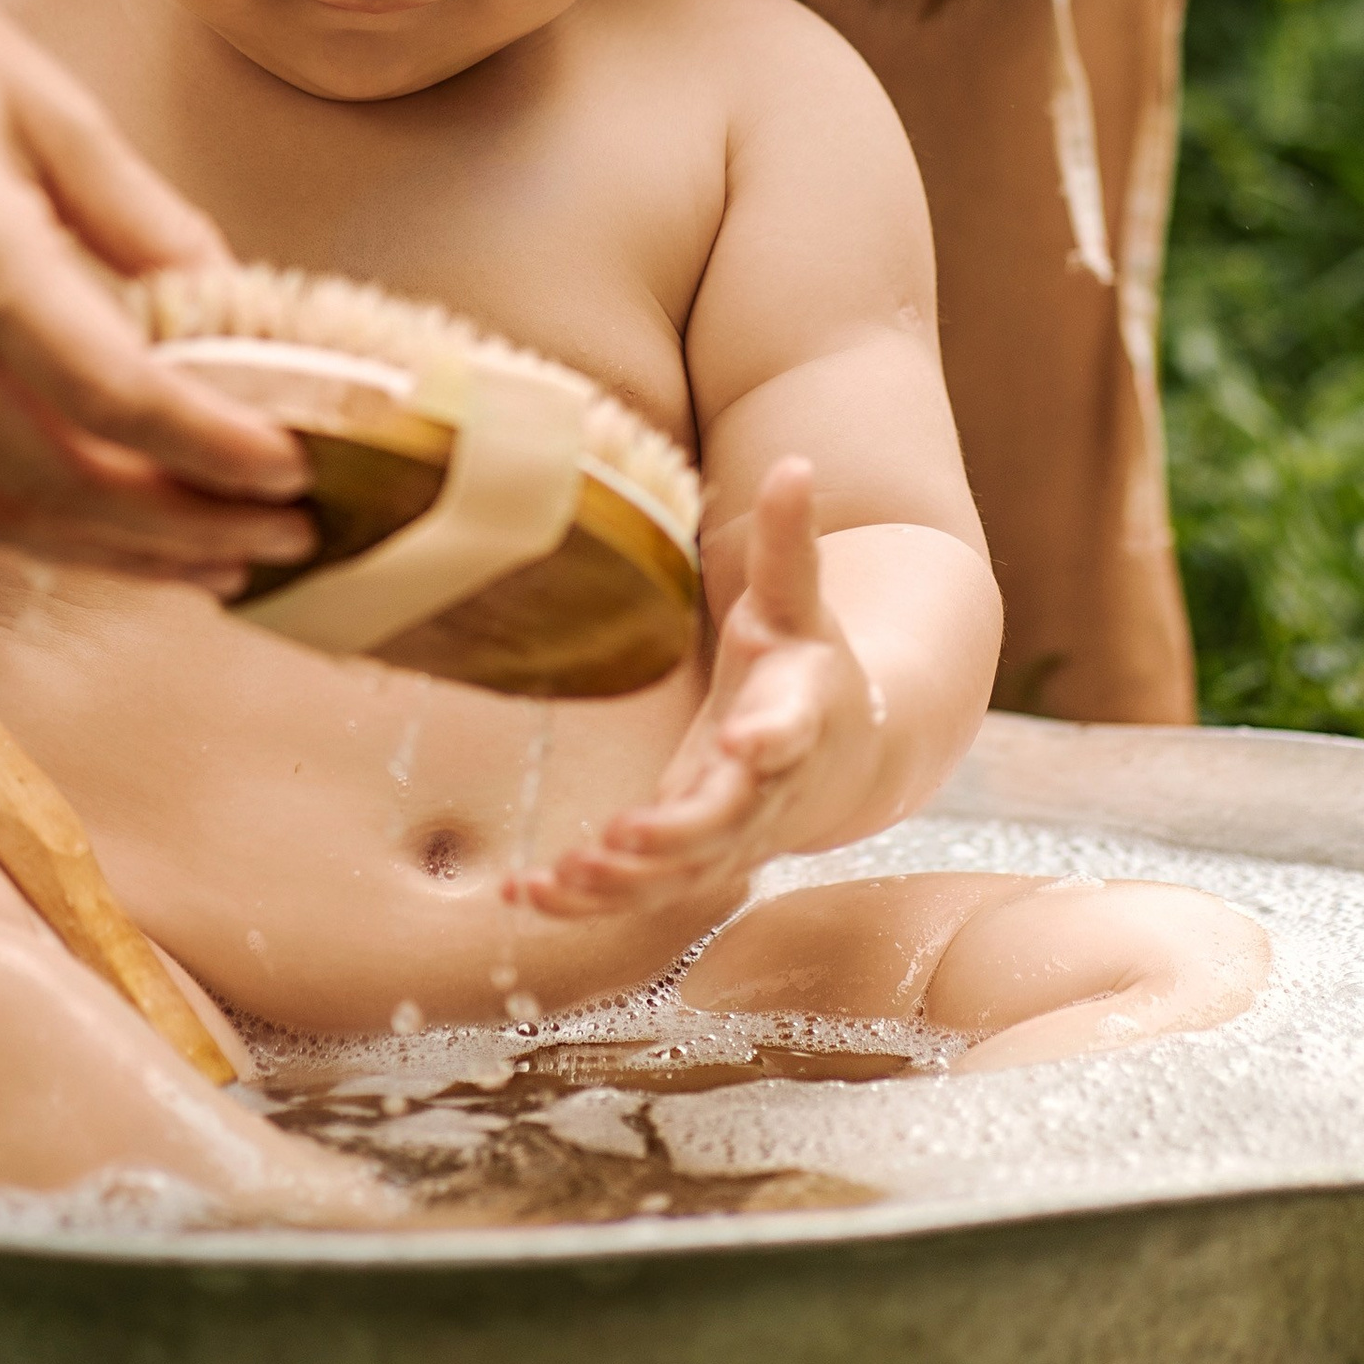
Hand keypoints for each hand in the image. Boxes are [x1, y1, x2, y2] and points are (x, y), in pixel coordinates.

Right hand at [0, 0, 317, 580]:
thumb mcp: (44, 96)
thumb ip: (143, 221)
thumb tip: (240, 318)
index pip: (111, 394)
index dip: (212, 451)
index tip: (293, 473)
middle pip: (54, 484)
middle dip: (181, 530)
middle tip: (280, 538)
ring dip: (112, 554)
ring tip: (214, 557)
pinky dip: (29, 519)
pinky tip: (107, 521)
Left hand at [503, 460, 885, 932]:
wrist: (841, 756)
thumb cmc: (806, 665)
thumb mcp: (799, 604)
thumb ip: (790, 545)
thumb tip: (797, 463)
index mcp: (798, 716)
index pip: (789, 730)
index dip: (769, 740)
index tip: (741, 741)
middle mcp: (767, 790)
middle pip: (728, 823)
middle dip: (677, 835)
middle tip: (623, 837)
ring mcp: (731, 838)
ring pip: (680, 876)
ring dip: (622, 883)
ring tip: (560, 875)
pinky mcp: (689, 862)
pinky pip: (639, 894)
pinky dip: (584, 901)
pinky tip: (522, 895)